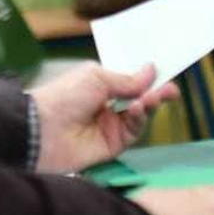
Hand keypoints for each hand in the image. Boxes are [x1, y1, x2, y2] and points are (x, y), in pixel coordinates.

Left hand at [29, 62, 178, 172]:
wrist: (41, 130)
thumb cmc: (64, 96)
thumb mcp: (96, 78)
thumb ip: (126, 79)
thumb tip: (151, 69)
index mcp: (100, 86)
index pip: (130, 81)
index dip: (148, 78)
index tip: (166, 72)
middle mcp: (108, 106)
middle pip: (140, 99)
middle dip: (156, 93)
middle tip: (172, 89)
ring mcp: (111, 126)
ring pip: (140, 116)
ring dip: (148, 105)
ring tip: (151, 98)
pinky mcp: (113, 145)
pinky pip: (133, 131)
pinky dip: (138, 119)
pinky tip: (137, 108)